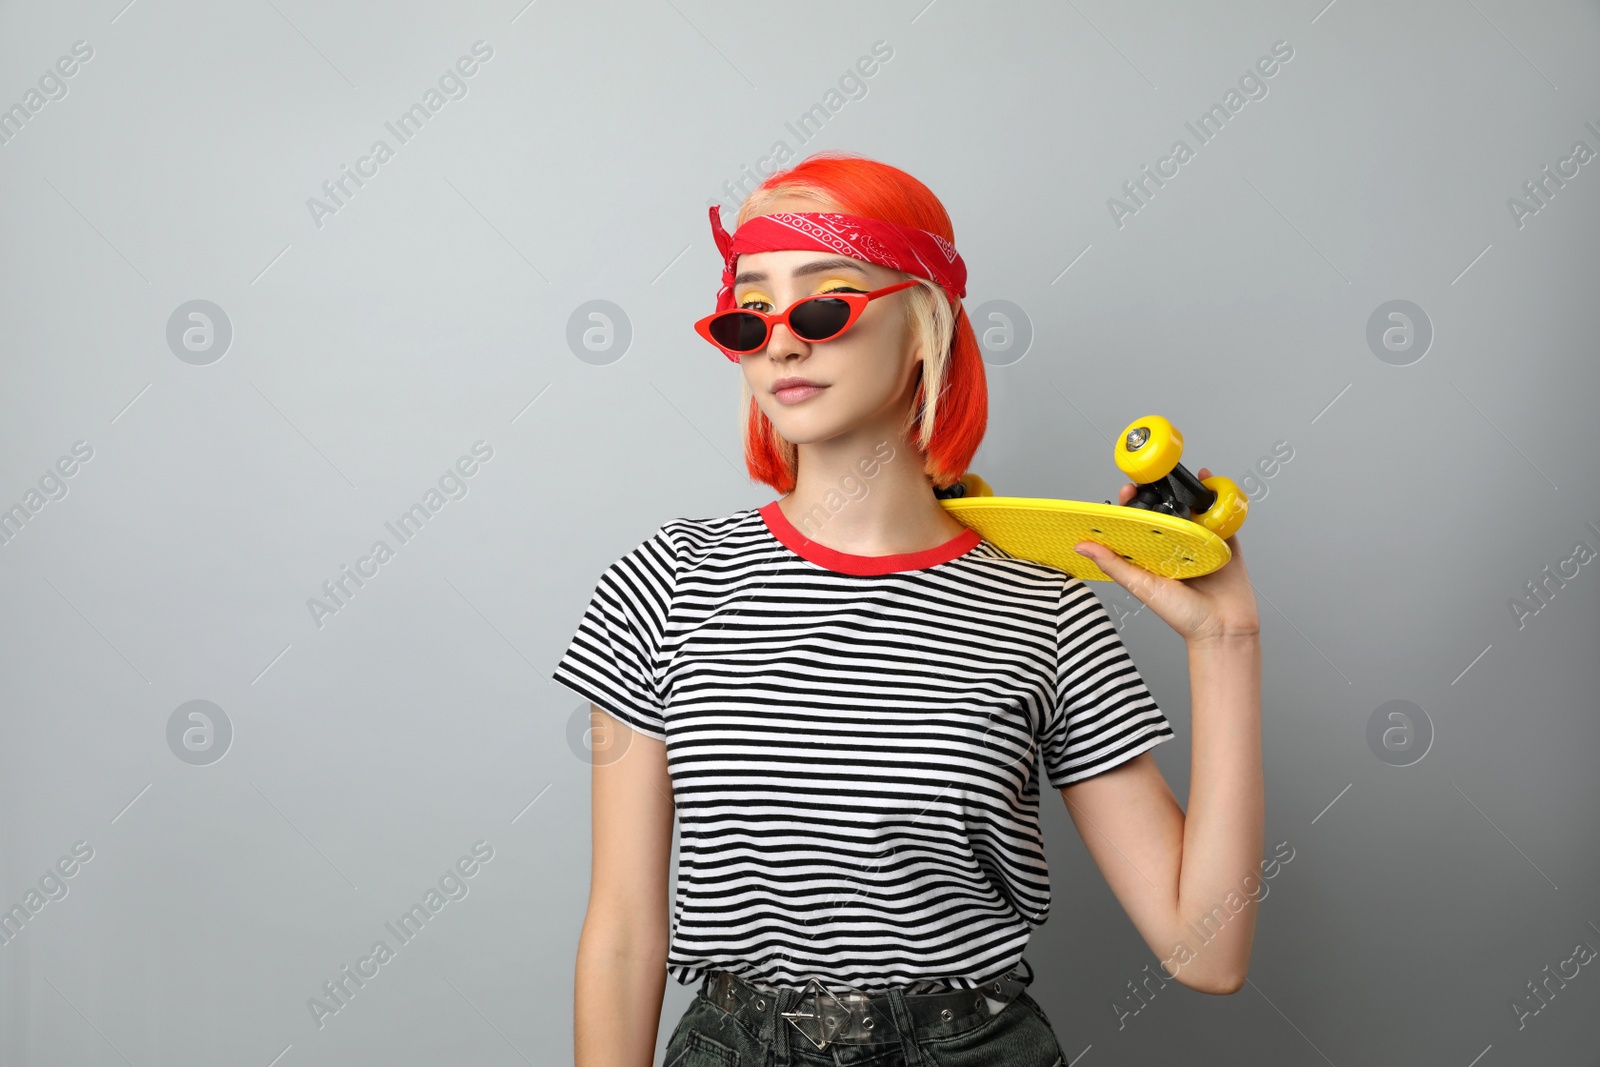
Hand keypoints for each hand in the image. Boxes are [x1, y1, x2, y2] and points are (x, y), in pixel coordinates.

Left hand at [1074, 468, 1260, 644]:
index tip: (1127, 489)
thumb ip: (1113, 564)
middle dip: (1160, 493)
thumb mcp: (1141, 586)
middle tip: (1154, 477)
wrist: (1224, 630)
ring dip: (1187, 492)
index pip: (1139, 523)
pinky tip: (1210, 483)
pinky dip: (1218, 499)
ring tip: (1179, 476)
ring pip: (1194, 511)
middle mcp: (1176, 548)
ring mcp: (1202, 544)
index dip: (1132, 505)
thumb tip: (1081, 546)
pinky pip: (1222, 517)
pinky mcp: (1226, 544)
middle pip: (1167, 512)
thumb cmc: (1183, 616)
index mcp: (1153, 556)